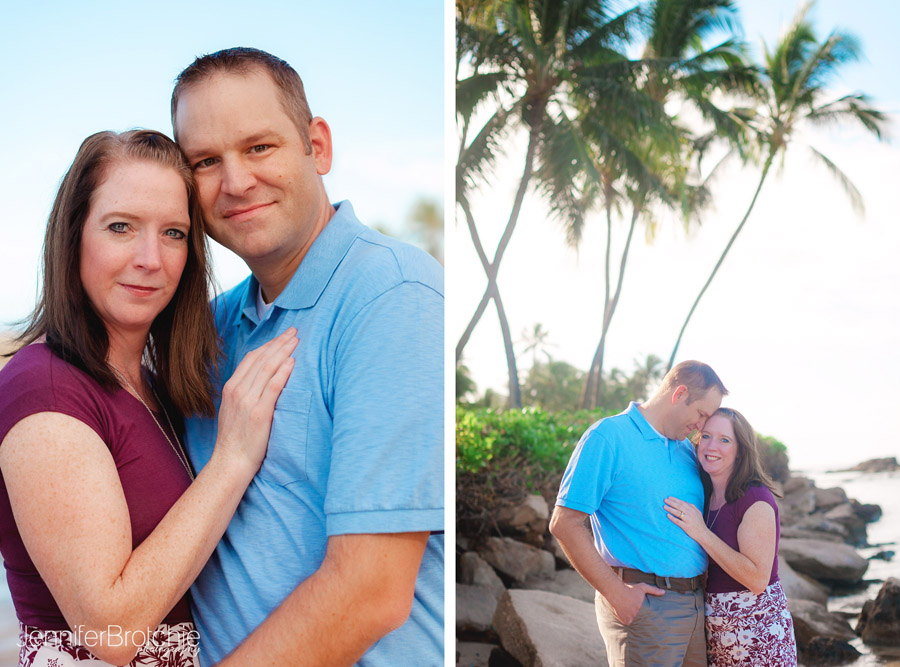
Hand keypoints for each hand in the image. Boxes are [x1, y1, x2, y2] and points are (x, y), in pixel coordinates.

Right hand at [213, 328, 298, 473]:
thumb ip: (245, 392)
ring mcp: (248, 401)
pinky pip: (273, 387)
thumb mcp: (234, 410)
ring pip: (267, 368)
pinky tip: (292, 362)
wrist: (230, 462)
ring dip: (283, 351)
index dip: (268, 344)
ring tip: (297, 341)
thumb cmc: (236, 438)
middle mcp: (238, 391)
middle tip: (294, 331)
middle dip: (279, 342)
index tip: (282, 336)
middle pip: (261, 359)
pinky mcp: (260, 413)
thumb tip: (260, 379)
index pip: (251, 358)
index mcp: (231, 388)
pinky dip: (283, 372)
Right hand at [609, 582, 663, 624]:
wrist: (615, 591)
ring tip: (629, 610)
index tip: (641, 609)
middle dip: (636, 614)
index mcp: (641, 610)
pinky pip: (625, 621)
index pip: (645, 615)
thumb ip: (653, 590)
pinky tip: (623, 612)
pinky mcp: (622, 619)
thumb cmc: (629, 589)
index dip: (643, 612)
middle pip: (638, 618)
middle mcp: (635, 617)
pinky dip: (624, 617)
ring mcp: (628, 619)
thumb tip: (663, 592)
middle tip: (634, 609)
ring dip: (630, 616)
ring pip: (631, 620)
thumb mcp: (642, 587)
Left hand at [664, 496, 705, 540]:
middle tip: (665, 500)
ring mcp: (688, 520)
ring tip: (664, 506)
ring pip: (677, 513)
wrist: (704, 534)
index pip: (682, 503)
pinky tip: (668, 515)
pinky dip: (672, 518)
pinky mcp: (686, 527)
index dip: (675, 500)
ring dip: (670, 509)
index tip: (669, 497)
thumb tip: (684, 501)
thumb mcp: (698, 513)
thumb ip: (692, 506)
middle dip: (671, 502)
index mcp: (693, 510)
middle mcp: (690, 514)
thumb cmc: (699, 523)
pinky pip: (678, 521)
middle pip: (679, 506)